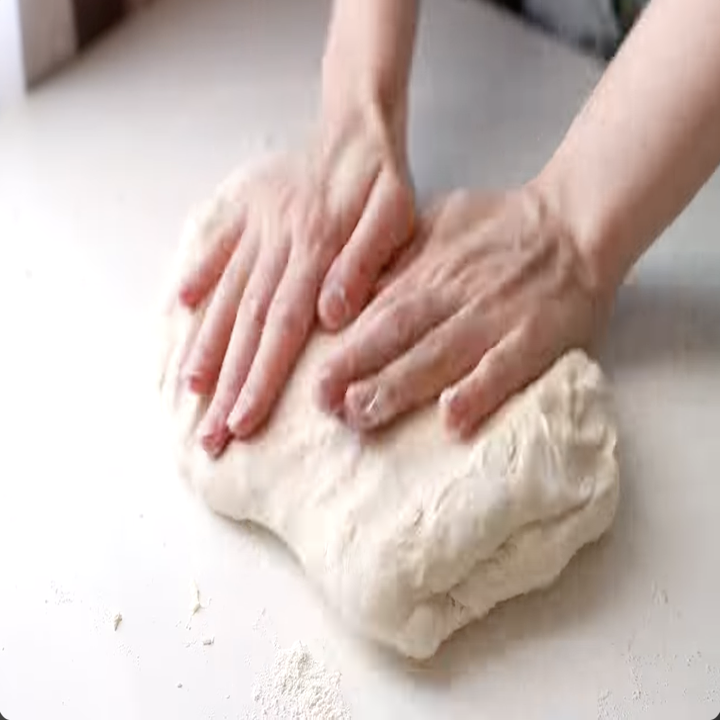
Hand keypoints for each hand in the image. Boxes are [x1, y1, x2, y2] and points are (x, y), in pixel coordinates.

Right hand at [177, 112, 413, 454]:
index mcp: (314, 251)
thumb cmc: (382, 182)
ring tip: (188, 390)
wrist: (357, 129)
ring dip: (205, 344)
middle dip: (227, 383)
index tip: (241, 422)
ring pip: (225, 295)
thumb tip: (332, 313)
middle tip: (209, 433)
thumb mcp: (395, 216)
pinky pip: (217, 248)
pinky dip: (197, 275)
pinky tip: (179, 306)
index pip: (282, 328)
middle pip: (247, 324)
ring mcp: (256, 228)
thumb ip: (364, 263)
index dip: (260, 378)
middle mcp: (276, 245)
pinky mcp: (245, 213)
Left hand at [317, 185, 613, 436]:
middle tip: (324, 404)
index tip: (313, 382)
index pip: (377, 314)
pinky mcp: (535, 336)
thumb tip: (348, 296)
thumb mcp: (435, 226)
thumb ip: (395, 262)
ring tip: (365, 414)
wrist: (574, 221)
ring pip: (441, 353)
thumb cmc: (498, 229)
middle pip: (399, 335)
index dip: (345, 349)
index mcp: (427, 271)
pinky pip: (506, 366)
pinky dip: (479, 391)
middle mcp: (453, 295)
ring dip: (401, 386)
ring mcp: (494, 317)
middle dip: (357, 370)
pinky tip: (453, 419)